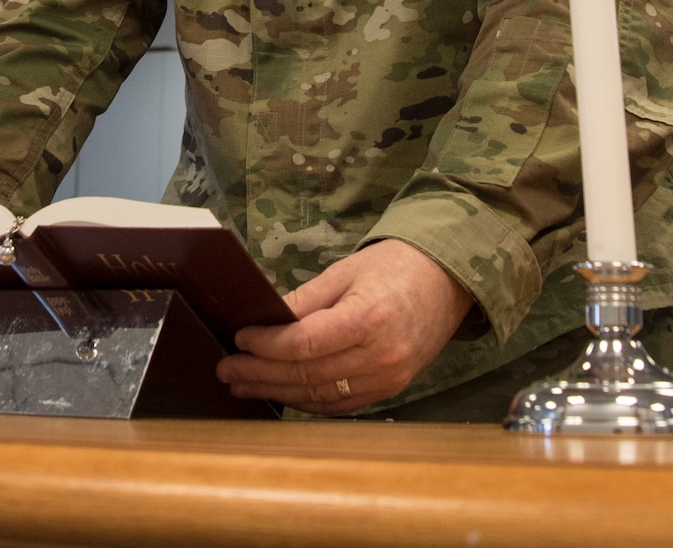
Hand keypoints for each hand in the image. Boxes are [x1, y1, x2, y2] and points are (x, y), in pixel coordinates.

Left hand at [216, 239, 473, 414]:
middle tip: (226, 370)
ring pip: (320, 395)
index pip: (304, 344)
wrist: (445, 282)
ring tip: (244, 384)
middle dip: (261, 374)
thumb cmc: (393, 268)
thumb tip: (263, 322)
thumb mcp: (344, 273)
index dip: (266, 346)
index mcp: (369, 319)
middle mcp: (381, 356)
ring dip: (277, 392)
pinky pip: (341, 404)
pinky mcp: (391, 389)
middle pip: (308, 374)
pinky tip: (281, 393)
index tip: (239, 339)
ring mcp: (388, 378)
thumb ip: (304, 301)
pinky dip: (307, 400)